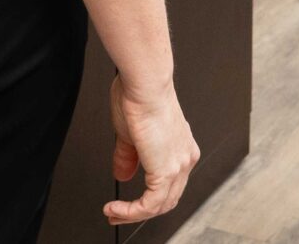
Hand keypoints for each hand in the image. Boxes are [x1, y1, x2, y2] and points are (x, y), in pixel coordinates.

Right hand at [106, 75, 198, 226]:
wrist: (145, 83)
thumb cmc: (139, 95)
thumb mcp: (130, 133)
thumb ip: (128, 157)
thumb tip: (122, 174)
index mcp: (180, 147)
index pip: (169, 184)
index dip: (147, 197)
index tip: (127, 202)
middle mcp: (185, 157)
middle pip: (167, 198)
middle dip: (140, 211)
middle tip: (117, 214)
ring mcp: (179, 164)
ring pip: (160, 205)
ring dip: (133, 214)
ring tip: (113, 213)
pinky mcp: (167, 171)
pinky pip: (151, 204)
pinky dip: (131, 211)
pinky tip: (116, 208)